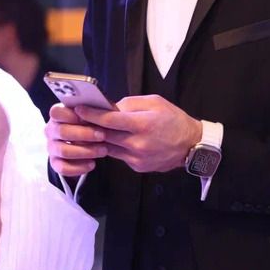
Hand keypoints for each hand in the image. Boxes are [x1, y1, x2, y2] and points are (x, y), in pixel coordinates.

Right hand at [46, 103, 107, 177]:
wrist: (87, 141)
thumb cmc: (91, 123)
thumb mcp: (94, 114)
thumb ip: (95, 111)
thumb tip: (101, 112)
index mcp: (58, 114)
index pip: (56, 112)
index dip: (72, 115)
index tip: (89, 118)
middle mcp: (51, 130)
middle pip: (62, 131)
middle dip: (84, 134)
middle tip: (102, 136)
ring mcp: (51, 147)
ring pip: (64, 151)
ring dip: (85, 151)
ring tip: (103, 151)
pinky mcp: (55, 163)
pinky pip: (63, 168)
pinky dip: (79, 168)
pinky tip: (92, 164)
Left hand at [75, 95, 201, 172]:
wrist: (191, 145)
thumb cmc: (173, 119)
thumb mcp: (155, 102)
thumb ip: (130, 104)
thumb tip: (109, 107)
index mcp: (142, 124)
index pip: (109, 120)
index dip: (91, 115)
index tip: (78, 109)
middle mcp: (137, 144)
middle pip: (104, 135)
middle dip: (90, 127)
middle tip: (78, 119)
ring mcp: (136, 158)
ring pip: (108, 147)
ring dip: (99, 139)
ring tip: (91, 129)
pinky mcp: (137, 167)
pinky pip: (119, 155)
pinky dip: (114, 147)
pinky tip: (113, 139)